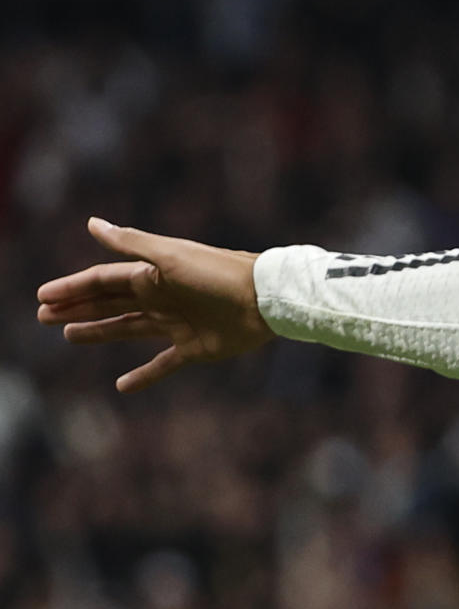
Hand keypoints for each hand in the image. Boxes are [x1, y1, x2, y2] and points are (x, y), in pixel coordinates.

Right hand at [36, 218, 273, 391]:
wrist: (266, 300)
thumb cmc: (219, 273)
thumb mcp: (170, 256)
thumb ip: (131, 244)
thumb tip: (91, 223)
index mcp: (153, 275)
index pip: (103, 281)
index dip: (72, 288)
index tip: (42, 297)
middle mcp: (162, 298)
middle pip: (110, 303)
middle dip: (78, 308)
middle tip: (42, 317)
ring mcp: (177, 324)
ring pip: (129, 328)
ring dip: (99, 332)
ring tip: (69, 335)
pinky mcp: (195, 348)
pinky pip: (163, 364)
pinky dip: (144, 375)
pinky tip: (122, 385)